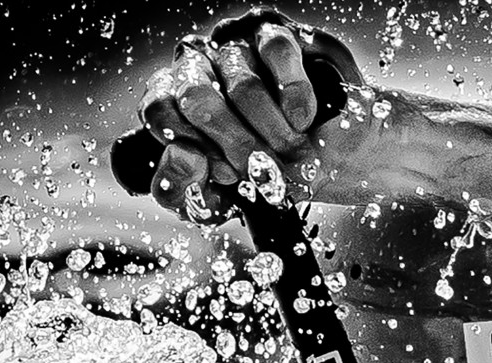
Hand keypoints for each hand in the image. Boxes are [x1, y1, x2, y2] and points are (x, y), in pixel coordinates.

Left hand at [129, 8, 368, 217]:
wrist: (331, 161)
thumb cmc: (265, 174)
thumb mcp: (215, 201)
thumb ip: (180, 190)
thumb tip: (182, 158)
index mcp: (173, 103)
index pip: (160, 110)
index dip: (194, 147)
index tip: (225, 174)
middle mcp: (197, 67)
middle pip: (197, 96)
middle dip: (235, 144)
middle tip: (262, 168)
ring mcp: (233, 47)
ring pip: (243, 86)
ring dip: (274, 132)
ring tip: (293, 152)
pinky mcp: (273, 33)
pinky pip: (278, 54)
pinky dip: (295, 96)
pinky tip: (303, 119)